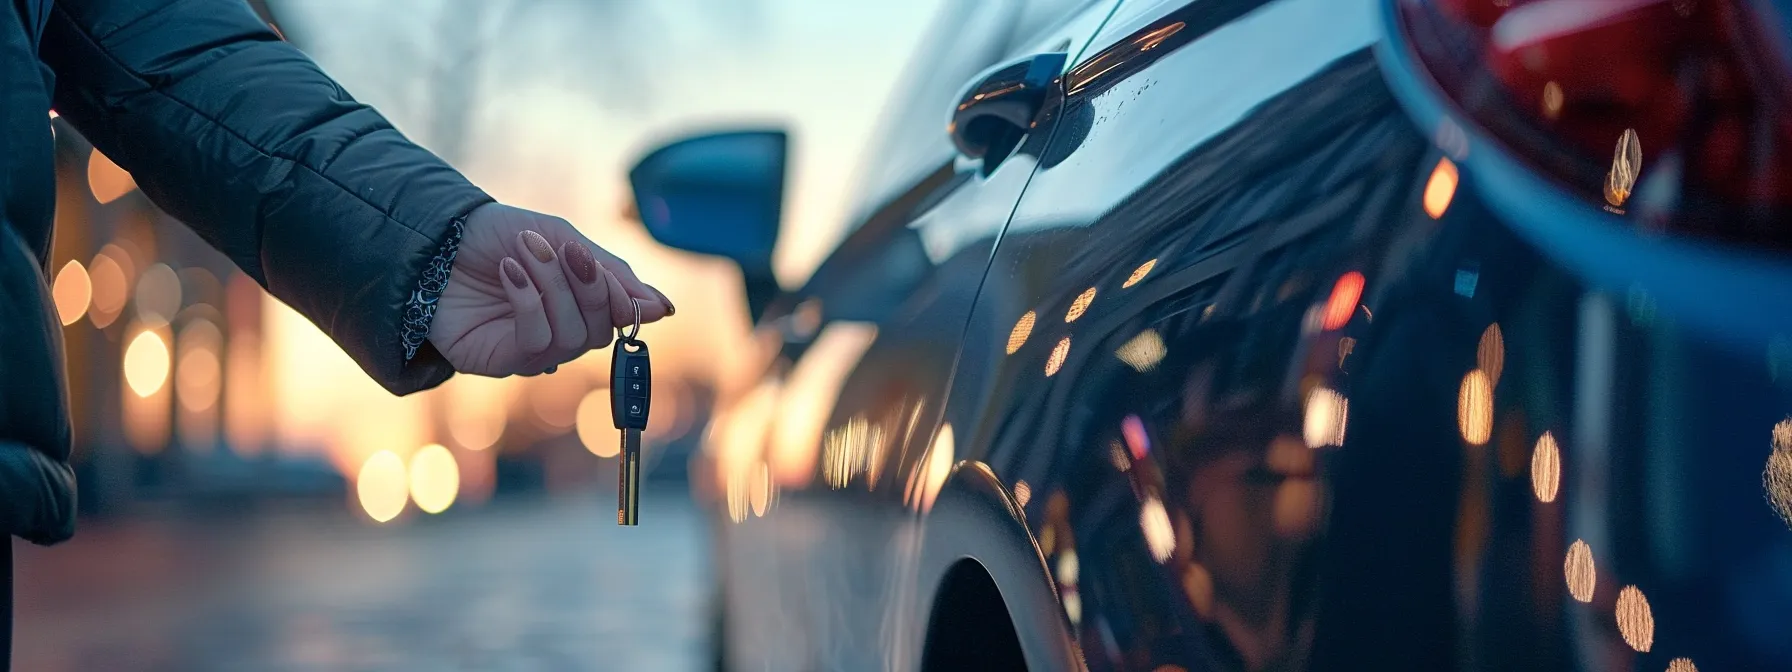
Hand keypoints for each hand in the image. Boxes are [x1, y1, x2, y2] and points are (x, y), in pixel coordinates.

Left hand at [428, 203, 674, 376]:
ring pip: (571, 337)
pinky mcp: (502, 360)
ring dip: (553, 287)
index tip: (608, 270)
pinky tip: (510, 272)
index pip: (621, 316)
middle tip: (569, 251)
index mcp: (581, 304)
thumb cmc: (498, 235)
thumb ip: (609, 272)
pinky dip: (528, 301)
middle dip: (589, 289)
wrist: (436, 237)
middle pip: (600, 331)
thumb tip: (663, 309)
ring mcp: (533, 350)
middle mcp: (562, 332)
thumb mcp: (560, 238)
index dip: (625, 300)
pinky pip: (536, 341)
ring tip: (527, 251)